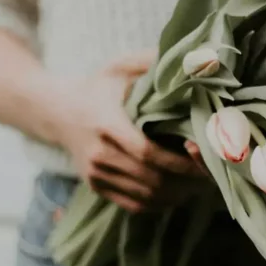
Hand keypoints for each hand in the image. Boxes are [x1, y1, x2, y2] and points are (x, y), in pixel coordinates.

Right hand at [48, 50, 206, 212]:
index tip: (202, 156)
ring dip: (177, 195)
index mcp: (107, 124)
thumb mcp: (118, 68)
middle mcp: (99, 154)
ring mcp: (96, 174)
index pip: (148, 153)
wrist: (55, 111)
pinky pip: (134, 205)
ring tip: (199, 184)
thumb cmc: (96, 87)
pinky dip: (160, 204)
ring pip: (146, 196)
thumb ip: (149, 62)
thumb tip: (187, 60)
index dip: (179, 162)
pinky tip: (178, 193)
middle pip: (151, 179)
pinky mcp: (96, 187)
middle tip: (210, 175)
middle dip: (186, 181)